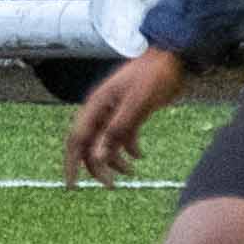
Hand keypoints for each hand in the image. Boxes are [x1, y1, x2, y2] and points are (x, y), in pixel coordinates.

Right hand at [62, 44, 187, 185]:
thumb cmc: (153, 77)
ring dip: (115, 160)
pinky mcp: (129, 113)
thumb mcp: (137, 104)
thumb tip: (98, 158)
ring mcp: (115, 112)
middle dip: (96, 167)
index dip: (71, 163)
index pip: (76, 139)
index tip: (73, 185)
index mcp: (96, 105)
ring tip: (131, 173)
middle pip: (89, 144)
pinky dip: (128, 149)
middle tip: (110, 186)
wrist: (172, 57)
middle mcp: (101, 110)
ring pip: (106, 142)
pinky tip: (140, 156)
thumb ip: (117, 130)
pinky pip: (122, 137)